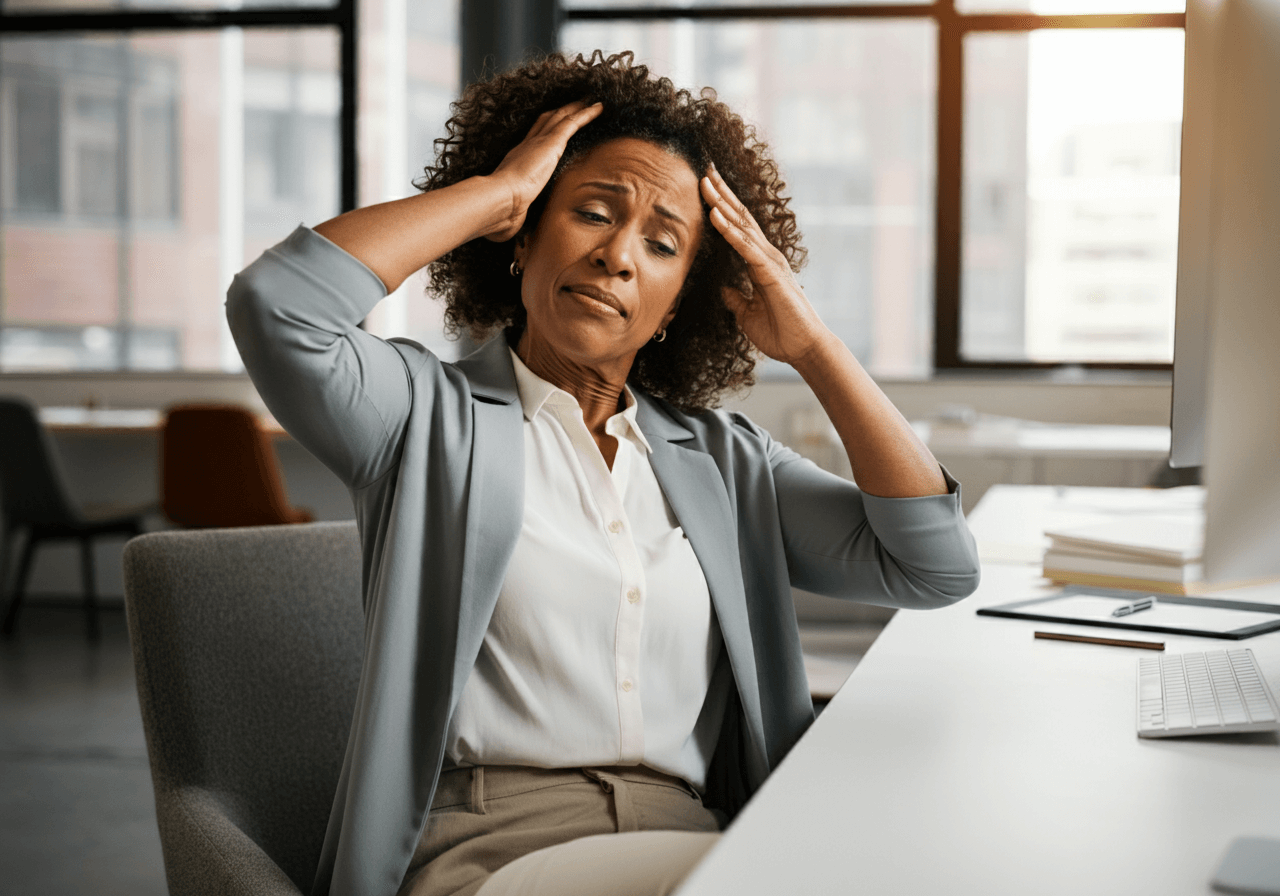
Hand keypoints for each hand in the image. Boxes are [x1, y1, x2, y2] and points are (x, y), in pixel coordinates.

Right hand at [485, 100, 603, 241]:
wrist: (502, 202)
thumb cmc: (502, 211)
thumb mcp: (510, 212)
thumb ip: (513, 217)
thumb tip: (509, 232)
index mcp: (516, 161)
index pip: (532, 140)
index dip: (542, 130)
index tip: (550, 127)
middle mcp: (527, 146)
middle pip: (546, 122)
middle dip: (559, 111)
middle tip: (573, 103)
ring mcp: (539, 143)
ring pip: (561, 117)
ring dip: (575, 107)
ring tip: (589, 100)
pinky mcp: (551, 142)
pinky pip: (573, 122)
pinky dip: (586, 113)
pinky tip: (600, 107)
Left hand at [700, 166, 828, 364]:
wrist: (804, 348)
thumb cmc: (780, 333)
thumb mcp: (747, 314)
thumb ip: (737, 299)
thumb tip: (724, 289)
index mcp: (760, 263)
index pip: (738, 229)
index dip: (722, 208)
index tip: (706, 188)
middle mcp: (766, 256)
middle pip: (740, 218)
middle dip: (721, 194)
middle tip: (704, 171)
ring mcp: (770, 262)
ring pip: (741, 226)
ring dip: (722, 204)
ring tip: (705, 183)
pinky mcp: (770, 273)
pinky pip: (746, 248)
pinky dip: (729, 231)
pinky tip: (716, 216)